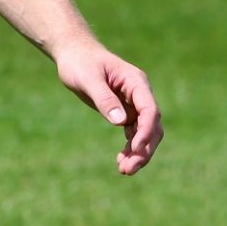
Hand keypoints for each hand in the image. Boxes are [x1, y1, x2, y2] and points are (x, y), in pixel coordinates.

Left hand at [53, 39, 162, 174]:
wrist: (74, 55)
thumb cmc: (80, 63)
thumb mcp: (89, 79)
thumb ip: (105, 99)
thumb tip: (120, 122)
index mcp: (135, 82)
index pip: (149, 109)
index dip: (146, 131)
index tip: (135, 148)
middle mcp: (139, 94)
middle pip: (152, 125)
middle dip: (144, 148)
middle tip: (128, 169)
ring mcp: (133, 104)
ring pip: (145, 133)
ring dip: (138, 152)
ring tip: (124, 170)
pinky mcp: (125, 112)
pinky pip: (133, 133)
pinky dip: (130, 148)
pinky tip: (121, 161)